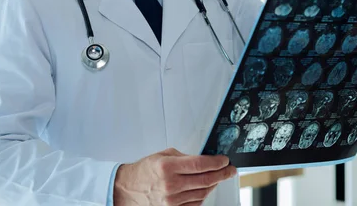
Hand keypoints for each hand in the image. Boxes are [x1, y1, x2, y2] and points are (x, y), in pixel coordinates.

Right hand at [113, 148, 236, 205]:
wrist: (127, 189)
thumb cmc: (144, 171)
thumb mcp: (163, 155)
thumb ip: (184, 157)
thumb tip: (205, 160)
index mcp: (167, 167)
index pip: (200, 164)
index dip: (216, 162)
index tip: (224, 161)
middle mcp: (170, 185)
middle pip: (205, 180)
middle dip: (222, 174)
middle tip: (230, 170)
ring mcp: (171, 201)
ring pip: (202, 193)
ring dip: (213, 184)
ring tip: (217, 177)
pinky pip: (195, 205)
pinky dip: (203, 196)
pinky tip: (205, 189)